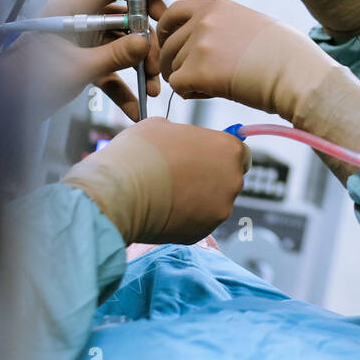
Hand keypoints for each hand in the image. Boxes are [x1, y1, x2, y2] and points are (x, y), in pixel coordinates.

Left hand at [0, 0, 164, 121]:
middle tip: (155, 68)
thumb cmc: (29, 81)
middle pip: (124, 22)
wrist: (1, 106)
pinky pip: (108, 69)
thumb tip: (145, 43)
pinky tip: (134, 108)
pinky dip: (121, 87)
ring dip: (137, 69)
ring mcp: (80, 41)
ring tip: (151, 91)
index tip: (161, 17)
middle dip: (143, 47)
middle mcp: (78, 20)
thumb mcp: (79, 68)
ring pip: (120, 47)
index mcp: (72, 8)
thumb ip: (115, 55)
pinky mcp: (79, 61)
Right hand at [62, 118, 250, 244]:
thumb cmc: (140, 152)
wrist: (120, 191)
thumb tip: (180, 140)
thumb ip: (184, 135)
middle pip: (228, 179)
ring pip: (214, 203)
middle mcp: (233, 180)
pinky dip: (185, 218)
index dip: (221, 156)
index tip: (205, 158)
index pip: (239, 154)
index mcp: (228, 149)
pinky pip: (198, 222)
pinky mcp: (203, 232)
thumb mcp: (163, 127)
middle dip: (210, 178)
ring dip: (198, 199)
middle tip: (181, 176)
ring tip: (167, 193)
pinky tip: (163, 210)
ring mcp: (220, 209)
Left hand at [157, 0, 332, 117]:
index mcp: (217, 7)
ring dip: (188, 80)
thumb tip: (204, 40)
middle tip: (195, 77)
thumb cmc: (286, 55)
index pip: (173, 12)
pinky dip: (191, 93)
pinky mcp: (197, 71)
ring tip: (217, 85)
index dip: (167, 31)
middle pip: (169, 45)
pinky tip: (213, 93)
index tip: (171, 44)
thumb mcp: (252, 24)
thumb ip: (223, 26)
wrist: (296, 75)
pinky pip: (177, 86)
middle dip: (176, 63)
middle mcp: (204, 21)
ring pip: (173, 67)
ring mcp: (199, 45)